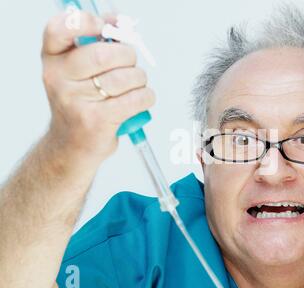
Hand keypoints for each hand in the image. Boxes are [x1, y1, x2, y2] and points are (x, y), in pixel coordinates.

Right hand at [41, 11, 154, 164]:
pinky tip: (140, 100)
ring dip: (140, 80)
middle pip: (104, 54)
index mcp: (53, 59)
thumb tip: (122, 22)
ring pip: (125, 77)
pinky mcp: (96, 121)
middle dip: (128, 56)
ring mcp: (75, 101)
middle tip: (130, 64)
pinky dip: (146, 97)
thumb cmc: (82, 103)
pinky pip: (135, 99)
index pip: (61, 28)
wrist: (71, 146)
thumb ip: (97, 43)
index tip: (106, 29)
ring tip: (134, 86)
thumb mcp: (78, 71)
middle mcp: (58, 78)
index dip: (88, 23)